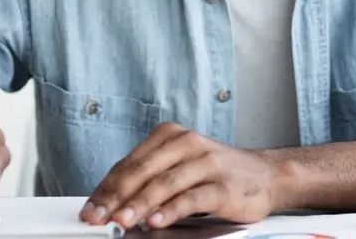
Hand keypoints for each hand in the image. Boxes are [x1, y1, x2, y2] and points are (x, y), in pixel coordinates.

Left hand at [80, 122, 290, 229]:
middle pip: (143, 171)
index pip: (129, 163)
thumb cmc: (216, 173)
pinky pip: (192, 198)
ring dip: (139, 204)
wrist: (266, 176)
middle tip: (98, 216)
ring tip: (121, 221)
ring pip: (165, 183)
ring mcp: (207, 163)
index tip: (90, 209)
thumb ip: (149, 180)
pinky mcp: (223, 185)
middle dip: (116, 197)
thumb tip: (111, 202)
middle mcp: (187, 143)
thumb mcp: (180, 167)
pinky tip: (155, 221)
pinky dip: (170, 210)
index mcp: (170, 136)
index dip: (106, 188)